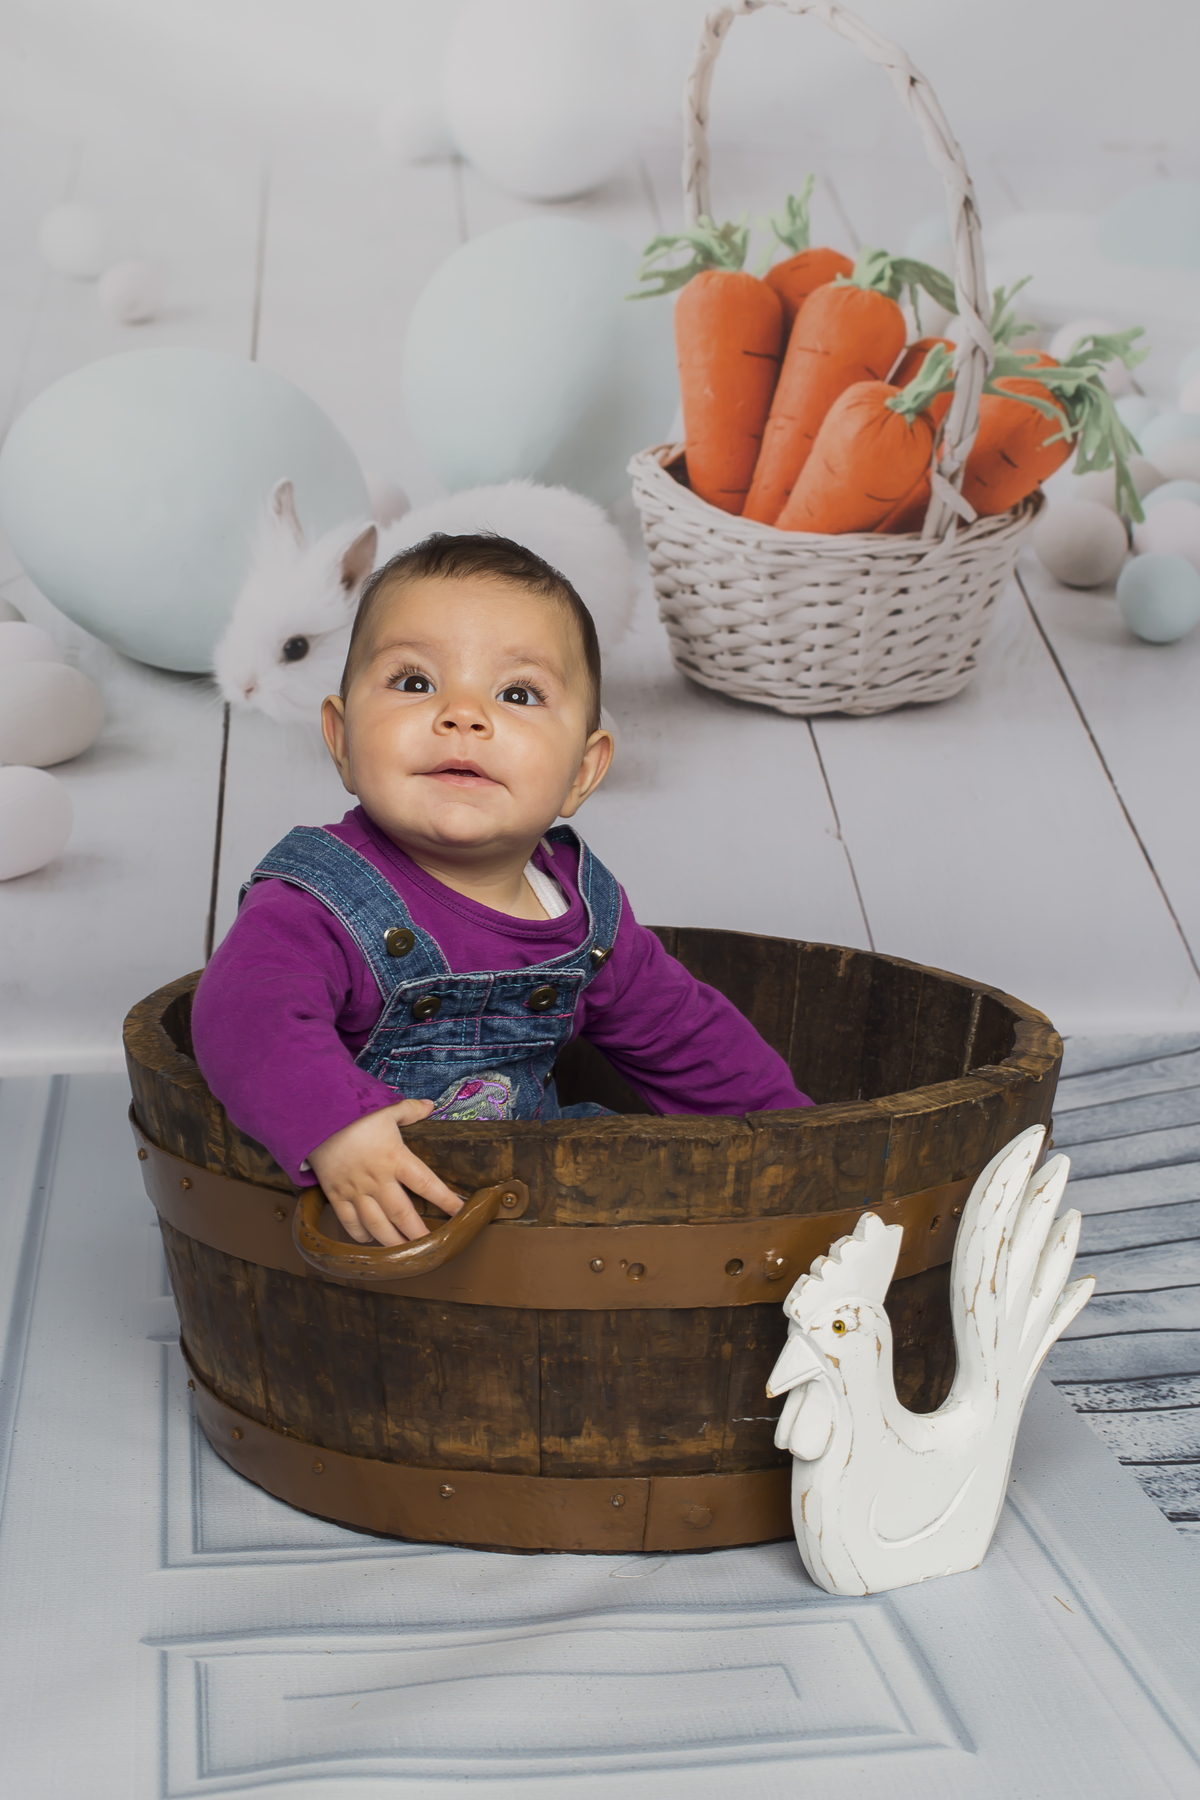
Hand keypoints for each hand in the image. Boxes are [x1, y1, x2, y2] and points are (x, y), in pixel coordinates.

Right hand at [306, 1099, 463, 1245]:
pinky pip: (349, 1222)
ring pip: (377, 1225)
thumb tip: (429, 1106)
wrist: (313, 1120)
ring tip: (405, 1253)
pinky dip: (360, 1235)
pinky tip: (370, 1240)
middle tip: (431, 1247)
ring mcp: (356, 1190)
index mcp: (395, 1158)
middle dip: (419, 1233)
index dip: (445, 1199)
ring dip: (393, 1242)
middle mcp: (378, 1179)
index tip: (459, 1211)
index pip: (426, 1184)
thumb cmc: (352, 1115)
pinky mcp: (337, 1195)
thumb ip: (409, 1110)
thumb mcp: (384, 1109)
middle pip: (403, 1214)